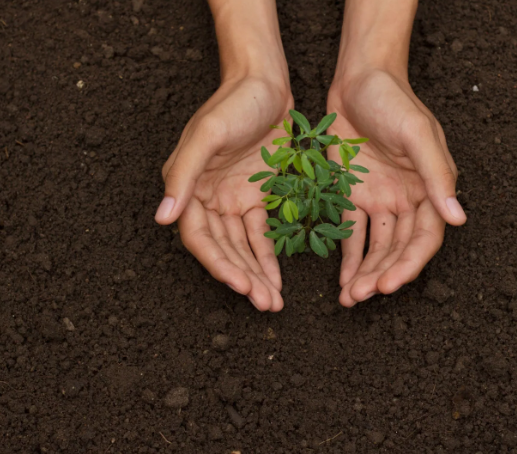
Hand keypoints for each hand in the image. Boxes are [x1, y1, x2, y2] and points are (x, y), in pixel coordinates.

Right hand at [155, 76, 292, 311]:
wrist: (265, 83)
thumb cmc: (232, 104)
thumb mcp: (207, 134)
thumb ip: (183, 175)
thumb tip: (162, 219)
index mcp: (188, 187)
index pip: (199, 238)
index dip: (218, 264)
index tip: (240, 285)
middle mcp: (208, 199)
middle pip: (224, 249)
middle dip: (243, 277)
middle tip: (264, 303)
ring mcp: (234, 200)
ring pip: (244, 247)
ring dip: (257, 274)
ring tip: (273, 301)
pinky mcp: (258, 197)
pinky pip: (262, 234)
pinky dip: (269, 256)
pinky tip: (277, 279)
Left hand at [327, 69, 465, 306]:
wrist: (358, 80)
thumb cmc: (394, 100)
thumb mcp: (417, 133)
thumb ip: (437, 175)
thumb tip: (458, 219)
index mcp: (431, 189)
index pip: (425, 238)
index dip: (409, 264)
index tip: (388, 284)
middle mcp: (408, 200)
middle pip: (398, 249)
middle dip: (382, 274)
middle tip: (361, 296)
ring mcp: (380, 200)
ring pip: (376, 247)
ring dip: (364, 272)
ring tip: (350, 297)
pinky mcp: (354, 196)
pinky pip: (352, 233)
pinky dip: (348, 257)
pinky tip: (342, 279)